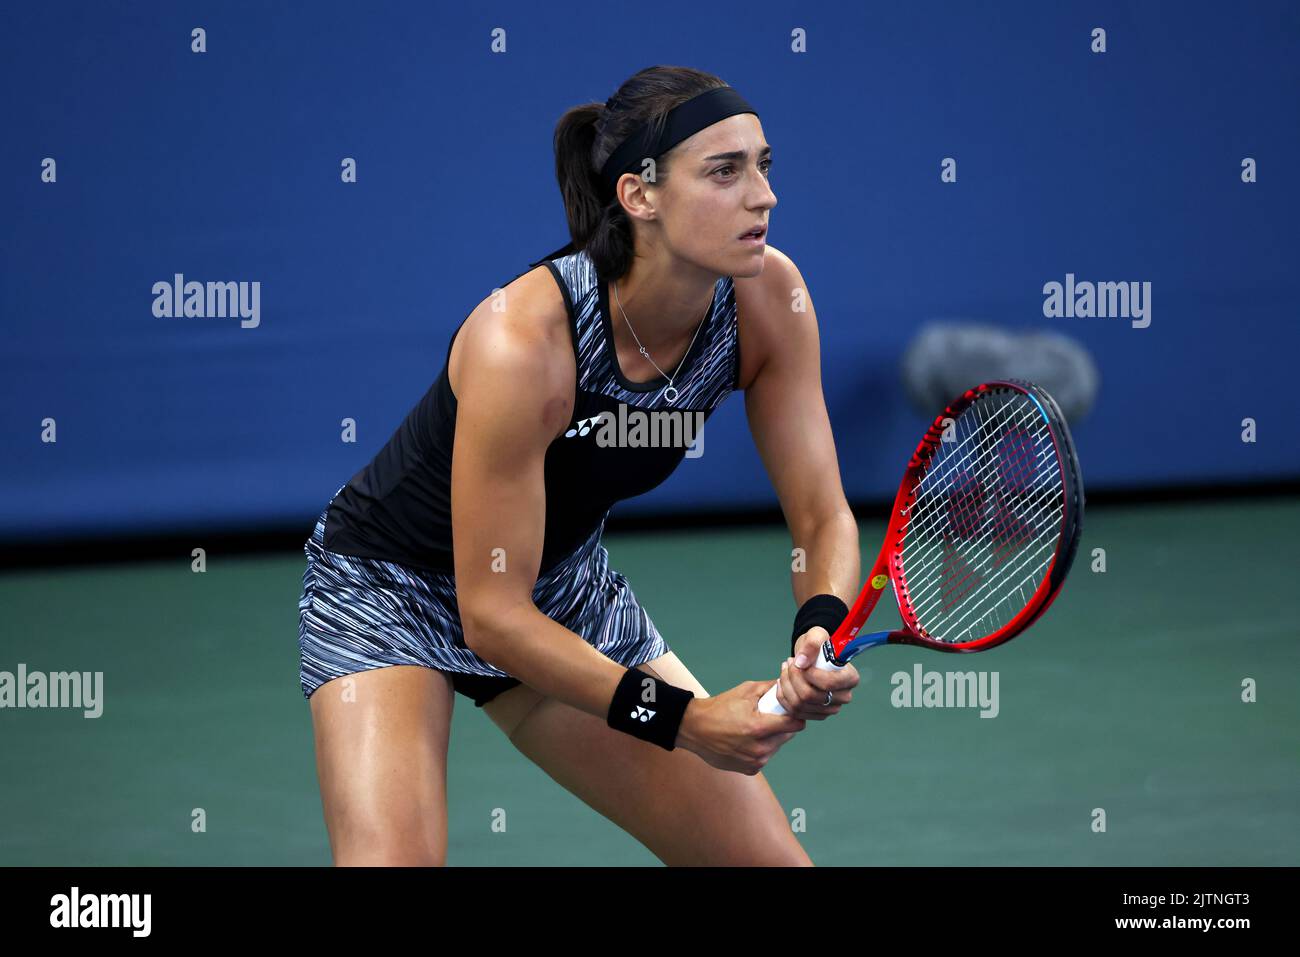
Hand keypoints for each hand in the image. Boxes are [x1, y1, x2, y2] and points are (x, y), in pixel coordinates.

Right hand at [676, 681, 806, 774]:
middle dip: (783, 725)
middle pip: (788, 736)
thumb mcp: (745, 691)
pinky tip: (747, 740)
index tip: (791, 710)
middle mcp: (759, 749)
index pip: (795, 724)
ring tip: (754, 728)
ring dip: (773, 737)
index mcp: (759, 727)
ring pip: (777, 746)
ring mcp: (755, 761)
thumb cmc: (719, 708)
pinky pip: (765, 757)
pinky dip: (761, 748)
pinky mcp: (750, 769)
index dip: (796, 715)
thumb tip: (788, 684)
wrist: (694, 729)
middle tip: (768, 717)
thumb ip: (769, 688)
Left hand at [774, 626, 858, 719]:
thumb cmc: (819, 645)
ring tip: (785, 669)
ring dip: (786, 685)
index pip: (828, 684)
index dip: (809, 674)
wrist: (813, 656)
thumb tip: (802, 662)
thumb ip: (812, 644)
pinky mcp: (816, 714)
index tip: (800, 662)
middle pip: (810, 696)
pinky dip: (783, 696)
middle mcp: (843, 696)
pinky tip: (782, 682)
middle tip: (789, 662)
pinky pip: (794, 711)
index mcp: (850, 678)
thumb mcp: (817, 635)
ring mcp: (830, 708)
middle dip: (793, 677)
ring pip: (800, 704)